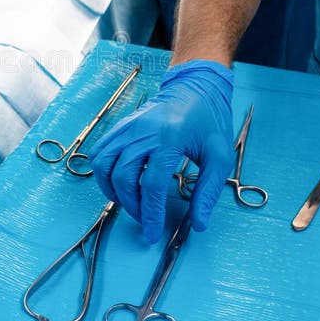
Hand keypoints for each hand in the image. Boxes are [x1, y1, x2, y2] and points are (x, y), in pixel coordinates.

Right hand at [88, 61, 233, 241]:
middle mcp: (143, 132)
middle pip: (123, 177)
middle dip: (131, 206)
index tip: (153, 233)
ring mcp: (128, 128)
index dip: (150, 214)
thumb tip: (199, 224)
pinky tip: (119, 182)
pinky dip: (103, 172)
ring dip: (112, 191)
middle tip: (144, 219)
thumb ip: (208, 191)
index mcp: (170, 139)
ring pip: (104, 165)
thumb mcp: (220, 156)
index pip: (151, 185)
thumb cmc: (209, 121)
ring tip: (129, 202)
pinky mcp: (120, 126)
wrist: (194, 87)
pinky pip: (100, 152)